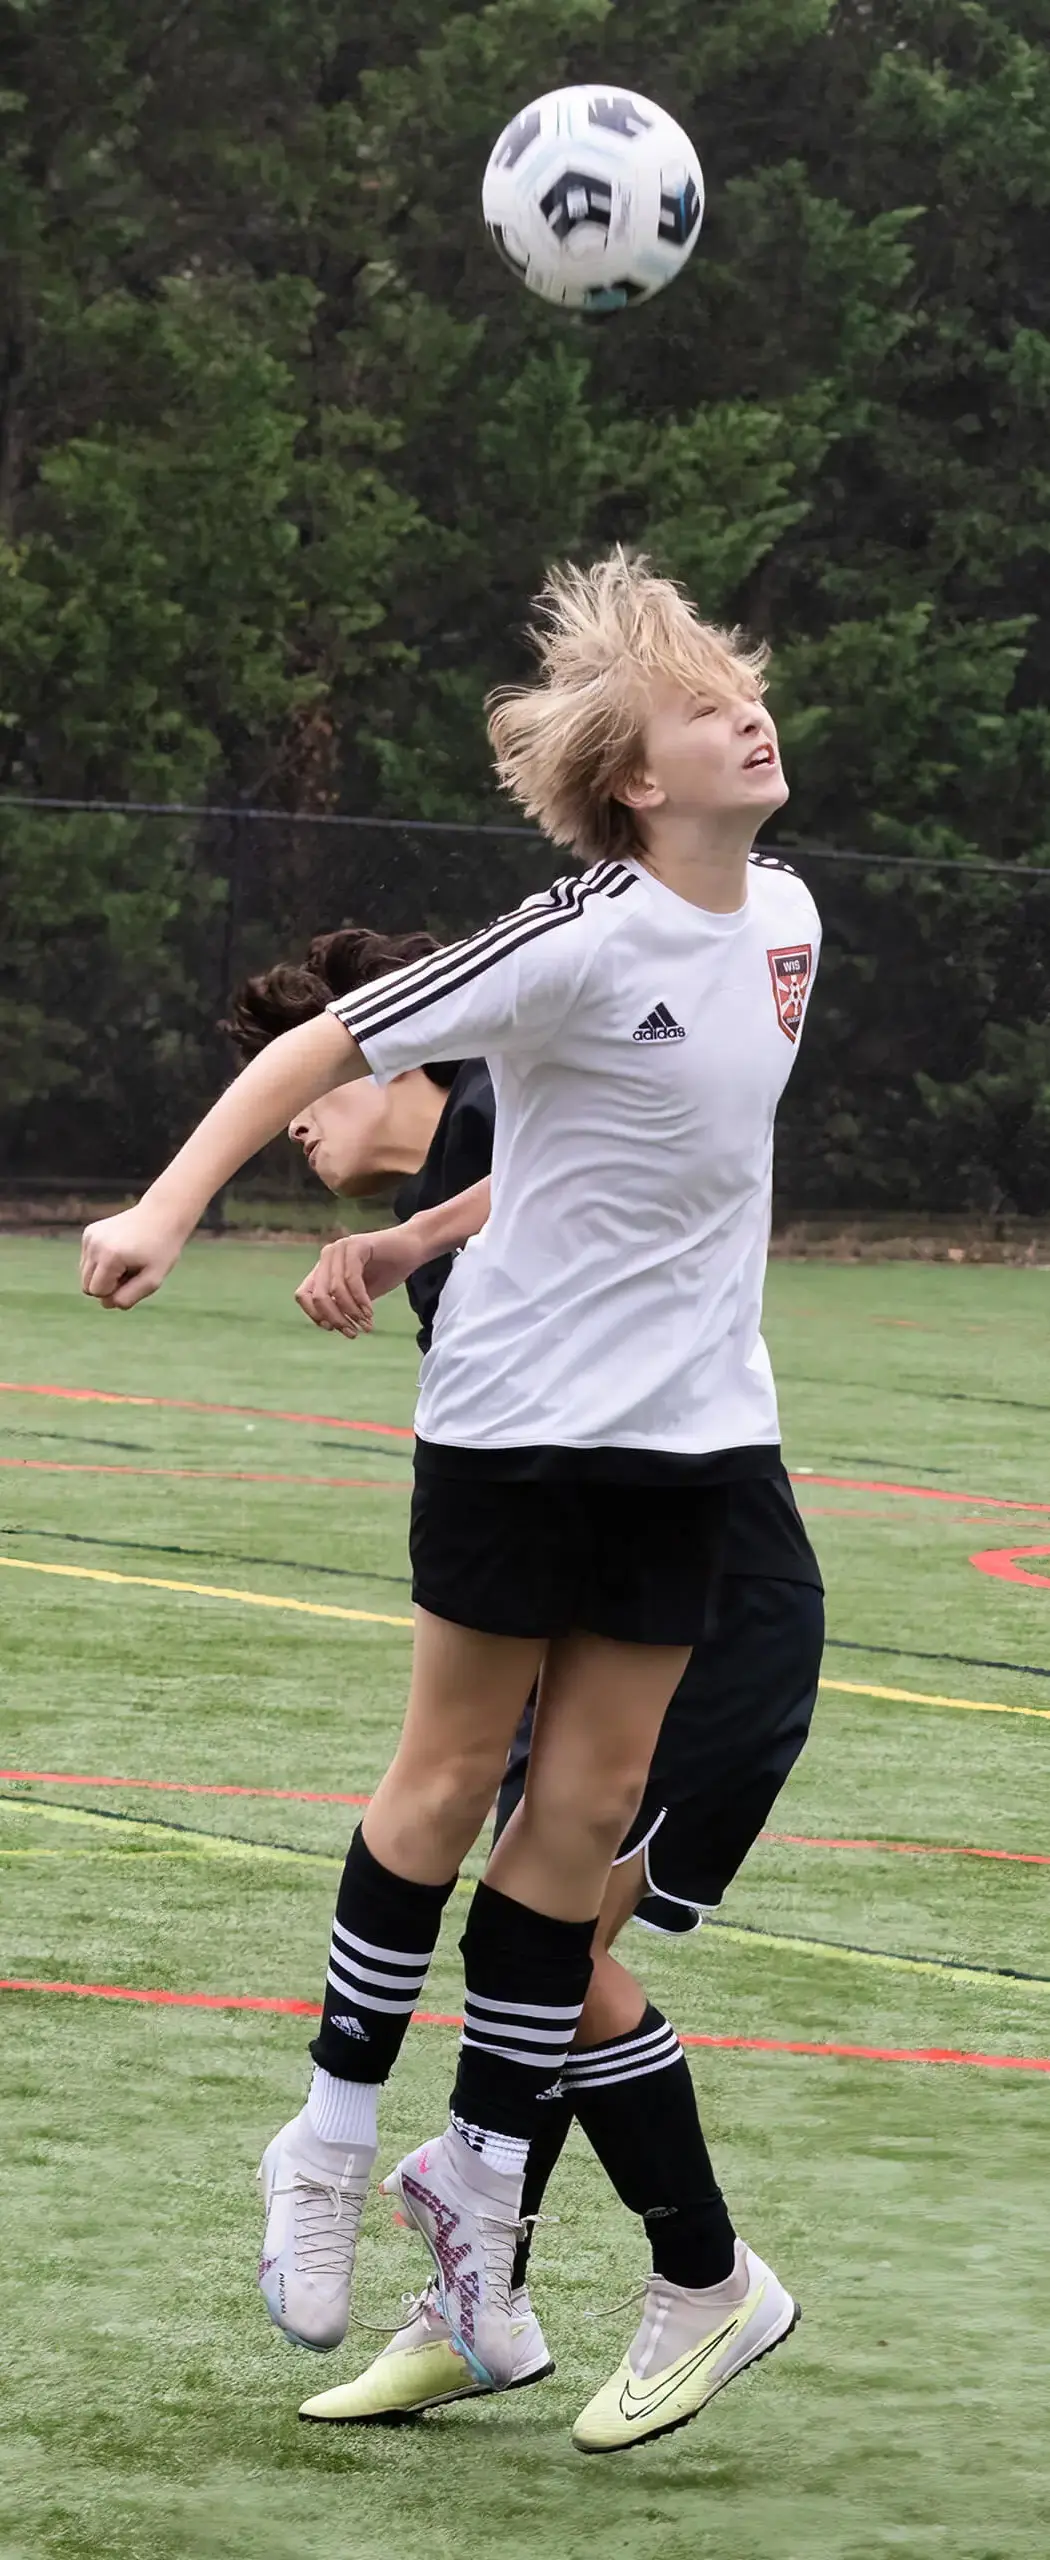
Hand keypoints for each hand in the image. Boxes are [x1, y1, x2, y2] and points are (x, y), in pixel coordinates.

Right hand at [80, 1207, 185, 1308]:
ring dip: (104, 1275)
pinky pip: (87, 1261)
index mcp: (110, 1257)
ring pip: (85, 1274)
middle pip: (86, 1285)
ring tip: (126, 1262)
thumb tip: (105, 1304)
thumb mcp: (153, 1279)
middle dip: (107, 1285)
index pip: (98, 1292)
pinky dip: (102, 1262)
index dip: (116, 1291)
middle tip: (131, 1271)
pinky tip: (120, 1251)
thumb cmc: (161, 1249)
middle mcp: (95, 1245)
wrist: (162, 1214)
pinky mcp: (89, 1232)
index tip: (135, 1277)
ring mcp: (90, 1236)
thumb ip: (129, 1297)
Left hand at [294, 1225, 426, 1336]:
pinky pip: (351, 1279)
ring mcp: (340, 1248)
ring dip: (351, 1312)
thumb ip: (343, 1305)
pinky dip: (360, 1299)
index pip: (303, 1295)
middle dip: (335, 1318)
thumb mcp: (360, 1294)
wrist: (414, 1247)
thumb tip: (329, 1325)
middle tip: (353, 1332)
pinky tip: (370, 1311)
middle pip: (317, 1296)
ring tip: (366, 1324)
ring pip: (334, 1289)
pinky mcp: (356, 1245)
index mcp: (324, 1267)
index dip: (315, 1315)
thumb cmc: (388, 1270)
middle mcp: (328, 1256)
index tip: (334, 1329)